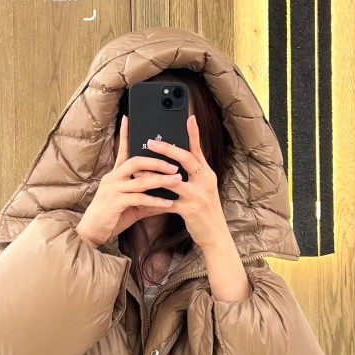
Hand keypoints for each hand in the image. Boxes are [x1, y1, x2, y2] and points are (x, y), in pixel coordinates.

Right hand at [75, 114, 181, 245]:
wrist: (92, 231)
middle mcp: (113, 178)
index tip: (128, 118)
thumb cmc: (111, 216)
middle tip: (175, 164)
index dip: (125, 133)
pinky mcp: (115, 203)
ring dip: (161, 180)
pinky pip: (140, 199)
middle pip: (136, 161)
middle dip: (158, 161)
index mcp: (116, 174)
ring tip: (177, 180)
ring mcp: (114, 189)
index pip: (122, 150)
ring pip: (141, 180)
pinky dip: (156, 201)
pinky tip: (168, 203)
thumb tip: (168, 198)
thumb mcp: (132, 205)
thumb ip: (148, 199)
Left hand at [145, 114, 226, 248]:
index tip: (189, 118)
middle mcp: (205, 181)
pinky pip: (167, 202)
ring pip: (173, 180)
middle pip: (186, 159)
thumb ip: (192, 175)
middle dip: (167, 149)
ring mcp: (198, 196)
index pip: (199, 150)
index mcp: (207, 174)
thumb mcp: (203, 189)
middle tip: (151, 141)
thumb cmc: (205, 211)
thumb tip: (174, 162)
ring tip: (138, 169)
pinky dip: (154, 200)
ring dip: (154, 174)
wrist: (215, 236)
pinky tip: (142, 197)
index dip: (194, 134)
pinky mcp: (190, 210)